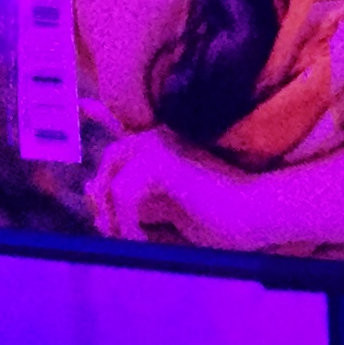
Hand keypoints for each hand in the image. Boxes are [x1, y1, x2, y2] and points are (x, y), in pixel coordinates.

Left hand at [89, 128, 263, 246]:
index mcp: (169, 146)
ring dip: (117, 216)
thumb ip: (130, 203)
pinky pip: (121, 194)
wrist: (256, 214)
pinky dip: (126, 222)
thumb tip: (91, 191)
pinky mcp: (159, 159)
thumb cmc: (221, 219)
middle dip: (106, 198)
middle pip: (112, 160)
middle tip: (118, 230)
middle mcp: (163, 137)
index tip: (87, 105)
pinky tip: (140, 238)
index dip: (107, 116)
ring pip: (112, 181)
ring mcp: (160, 144)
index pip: (129, 129)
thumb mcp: (165, 212)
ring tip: (135, 239)